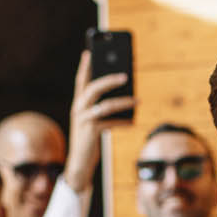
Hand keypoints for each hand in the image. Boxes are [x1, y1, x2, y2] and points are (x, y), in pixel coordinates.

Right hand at [66, 49, 135, 192]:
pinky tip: (133, 122)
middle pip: (93, 88)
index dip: (85, 67)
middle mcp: (78, 109)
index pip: (80, 81)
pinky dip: (124, 122)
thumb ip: (102, 108)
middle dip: (109, 80)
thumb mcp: (93, 121)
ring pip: (105, 105)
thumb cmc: (89, 139)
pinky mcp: (91, 132)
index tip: (89, 52)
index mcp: (78, 103)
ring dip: (124, 102)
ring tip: (138, 101)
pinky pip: (111, 123)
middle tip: (126, 75)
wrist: (79, 163)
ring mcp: (83, 120)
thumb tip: (126, 97)